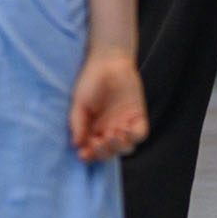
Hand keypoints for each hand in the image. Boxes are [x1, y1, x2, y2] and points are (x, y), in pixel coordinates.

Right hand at [70, 44, 146, 160]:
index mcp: (94, 130)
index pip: (93, 151)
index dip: (89, 156)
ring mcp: (125, 124)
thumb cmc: (90, 81)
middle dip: (103, 152)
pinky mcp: (138, 116)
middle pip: (110, 153)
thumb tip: (76, 144)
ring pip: (126, 148)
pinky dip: (133, 137)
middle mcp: (110, 130)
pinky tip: (124, 130)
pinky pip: (140, 134)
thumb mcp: (79, 102)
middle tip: (97, 143)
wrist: (108, 61)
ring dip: (118, 147)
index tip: (83, 154)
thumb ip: (78, 123)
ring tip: (110, 136)